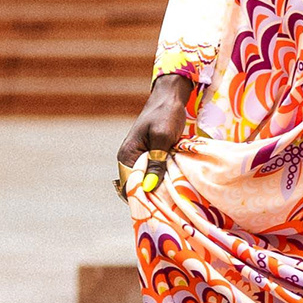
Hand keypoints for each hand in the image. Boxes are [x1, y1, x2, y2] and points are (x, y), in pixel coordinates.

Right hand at [116, 73, 194, 197]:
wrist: (171, 96)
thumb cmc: (166, 113)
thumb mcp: (163, 138)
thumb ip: (156, 162)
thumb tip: (149, 188)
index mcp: (127, 155)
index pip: (130, 187)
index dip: (143, 198)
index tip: (160, 206)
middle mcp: (130, 159)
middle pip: (139, 186)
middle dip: (153, 194)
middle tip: (171, 203)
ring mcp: (140, 157)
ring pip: (148, 180)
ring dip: (160, 186)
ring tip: (175, 195)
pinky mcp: (151, 155)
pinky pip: (154, 172)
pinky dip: (164, 178)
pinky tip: (176, 183)